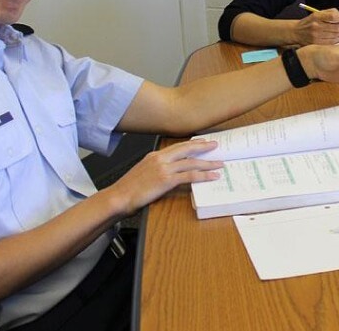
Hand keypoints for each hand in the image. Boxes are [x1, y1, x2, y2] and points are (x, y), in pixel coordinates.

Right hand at [105, 139, 222, 214]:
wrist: (118, 197)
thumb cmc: (128, 188)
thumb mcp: (143, 171)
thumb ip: (156, 167)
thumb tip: (170, 170)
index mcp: (154, 155)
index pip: (177, 146)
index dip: (191, 144)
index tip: (202, 142)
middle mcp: (160, 158)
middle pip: (187, 149)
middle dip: (203, 147)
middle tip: (215, 145)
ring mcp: (164, 168)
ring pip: (191, 162)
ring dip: (207, 163)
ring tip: (219, 163)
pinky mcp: (166, 180)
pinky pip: (189, 176)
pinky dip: (203, 175)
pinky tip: (212, 176)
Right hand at [293, 8, 338, 44]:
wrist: (297, 32)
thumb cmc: (310, 22)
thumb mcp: (317, 13)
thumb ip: (330, 12)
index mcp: (316, 16)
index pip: (333, 16)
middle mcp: (316, 26)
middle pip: (336, 27)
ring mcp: (316, 36)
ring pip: (335, 35)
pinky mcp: (316, 43)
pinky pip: (331, 42)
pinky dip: (338, 39)